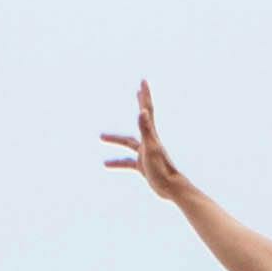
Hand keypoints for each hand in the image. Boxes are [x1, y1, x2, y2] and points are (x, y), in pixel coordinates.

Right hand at [98, 82, 190, 204]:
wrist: (170, 188)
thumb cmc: (162, 169)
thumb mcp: (151, 148)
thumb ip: (146, 130)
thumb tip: (142, 111)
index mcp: (151, 135)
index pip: (147, 111)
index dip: (145, 96)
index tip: (143, 82)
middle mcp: (149, 141)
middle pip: (143, 119)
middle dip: (140, 104)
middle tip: (138, 91)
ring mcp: (146, 153)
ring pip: (128, 143)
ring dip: (116, 139)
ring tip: (101, 136)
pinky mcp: (143, 165)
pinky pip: (127, 162)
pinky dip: (117, 162)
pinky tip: (106, 164)